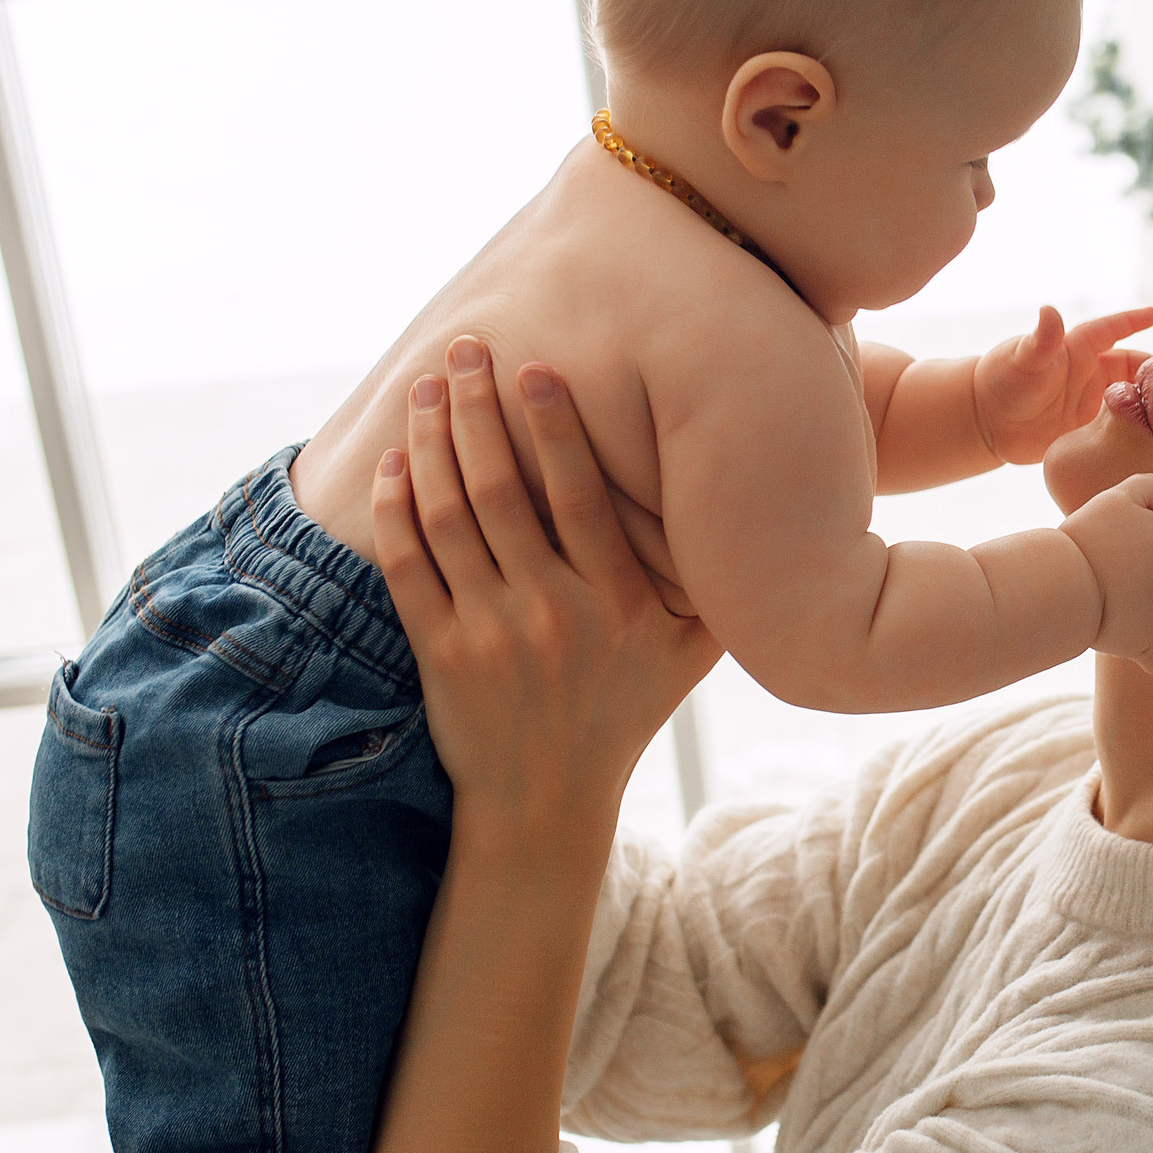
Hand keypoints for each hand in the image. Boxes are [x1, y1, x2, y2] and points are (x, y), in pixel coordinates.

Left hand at [370, 337, 718, 856]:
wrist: (547, 802)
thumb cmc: (628, 710)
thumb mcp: (694, 653)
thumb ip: (718, 583)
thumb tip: (758, 496)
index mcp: (619, 605)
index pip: (579, 497)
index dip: (554, 425)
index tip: (534, 367)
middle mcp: (554, 615)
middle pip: (503, 491)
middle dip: (477, 410)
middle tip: (464, 349)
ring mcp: (489, 634)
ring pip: (449, 517)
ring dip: (432, 443)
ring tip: (426, 388)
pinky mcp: (439, 653)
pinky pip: (406, 565)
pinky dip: (394, 509)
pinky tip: (394, 464)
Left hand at [974, 306, 1152, 464]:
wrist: (987, 422)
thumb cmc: (1003, 381)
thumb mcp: (1024, 359)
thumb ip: (1041, 339)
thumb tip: (1048, 310)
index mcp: (1078, 349)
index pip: (1112, 329)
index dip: (1133, 321)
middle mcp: (1090, 373)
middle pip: (1133, 367)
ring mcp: (1091, 401)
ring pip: (1131, 398)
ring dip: (1151, 403)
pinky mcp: (1089, 429)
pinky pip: (1119, 428)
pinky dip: (1136, 431)